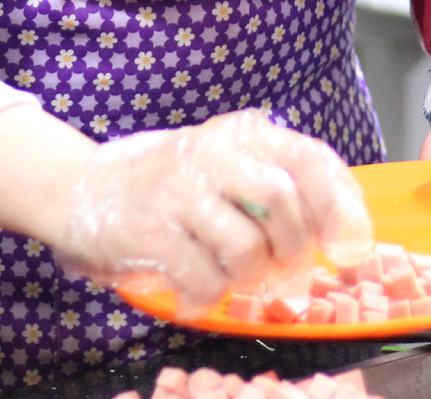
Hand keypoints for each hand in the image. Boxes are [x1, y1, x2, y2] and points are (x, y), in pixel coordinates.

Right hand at [52, 110, 373, 310]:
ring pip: (247, 247)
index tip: (349, 246)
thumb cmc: (168, 182)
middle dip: (294, 250)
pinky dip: (211, 296)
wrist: (80, 187)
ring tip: (235, 277)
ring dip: (251, 277)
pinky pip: (206, 278)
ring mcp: (179, 192)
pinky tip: (199, 292)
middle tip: (283, 270)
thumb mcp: (225, 162)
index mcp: (240, 134)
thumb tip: (343, 229)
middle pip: (284, 204)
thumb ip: (278, 182)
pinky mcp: (152, 231)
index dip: (341, 206)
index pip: (310, 159)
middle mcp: (212, 154)